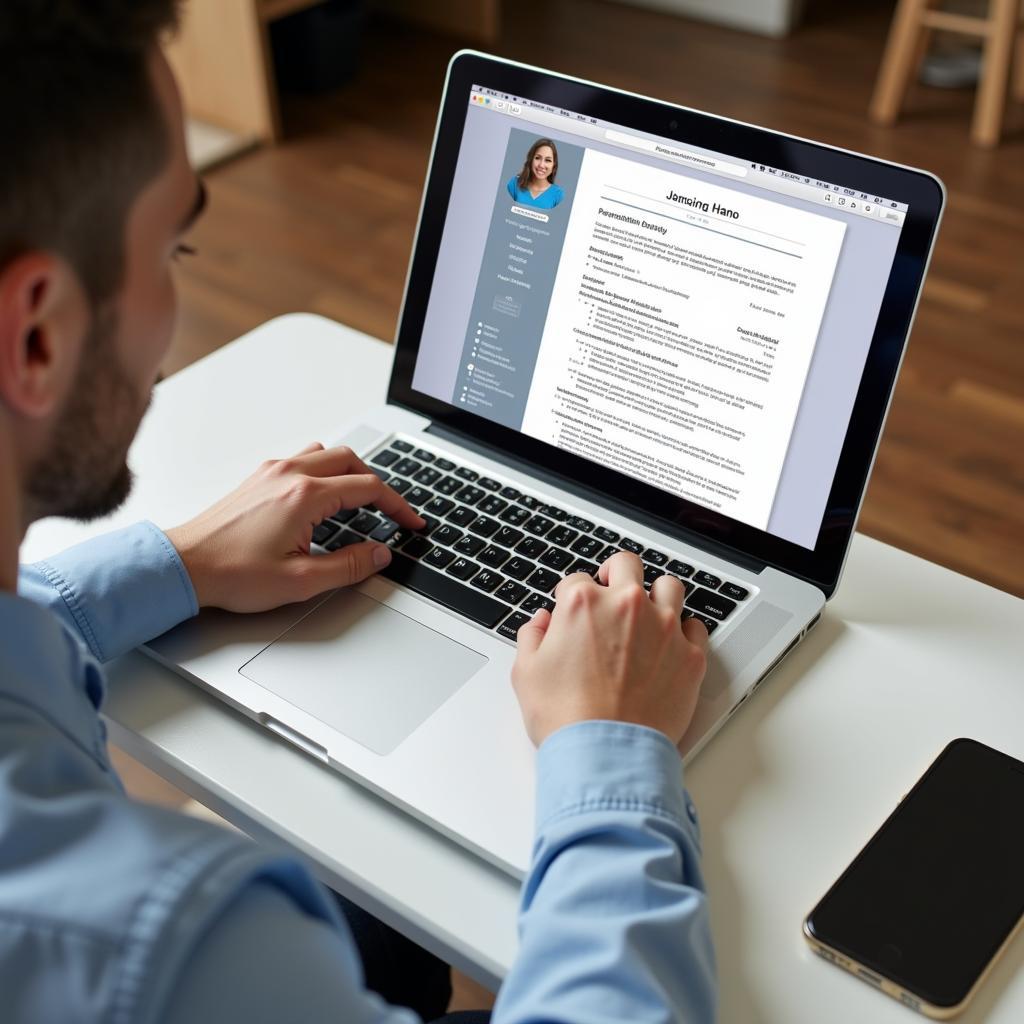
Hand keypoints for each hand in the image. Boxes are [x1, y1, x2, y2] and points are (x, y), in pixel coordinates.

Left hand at [165, 442, 423, 611]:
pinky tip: (323, 497)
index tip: (410, 523)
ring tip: (361, 500)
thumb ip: (349, 565)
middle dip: (378, 484)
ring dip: (350, 472)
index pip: (369, 488)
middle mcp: (289, 474)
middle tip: (390, 511)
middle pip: (351, 461)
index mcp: (305, 495)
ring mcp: (271, 472)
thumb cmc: (232, 573)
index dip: (398, 506)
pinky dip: (324, 471)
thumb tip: (379, 554)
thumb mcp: (302, 579)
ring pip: (326, 454)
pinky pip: (302, 459)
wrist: (184, 566)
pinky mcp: (258, 478)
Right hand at [511, 552, 708, 746]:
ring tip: (647, 611)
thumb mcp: (526, 673)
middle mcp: (626, 606)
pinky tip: (670, 643)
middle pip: (626, 564)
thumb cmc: (566, 718)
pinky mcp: (690, 655)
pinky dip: (684, 630)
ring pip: (669, 586)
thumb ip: (532, 637)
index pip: (576, 580)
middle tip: (611, 591)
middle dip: (615, 573)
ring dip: (656, 594)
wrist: (605, 755)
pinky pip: (695, 626)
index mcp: (583, 603)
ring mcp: (663, 628)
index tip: (572, 612)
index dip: (570, 596)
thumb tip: (541, 623)